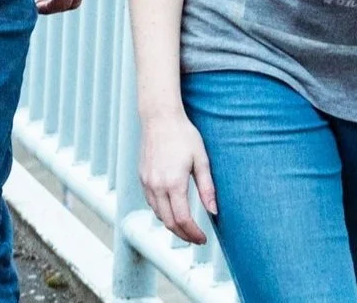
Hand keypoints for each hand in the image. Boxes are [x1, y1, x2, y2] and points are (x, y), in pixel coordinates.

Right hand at [138, 107, 216, 244]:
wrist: (159, 117)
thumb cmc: (183, 135)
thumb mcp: (201, 160)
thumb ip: (207, 188)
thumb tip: (214, 211)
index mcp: (173, 183)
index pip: (183, 219)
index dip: (194, 234)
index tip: (203, 239)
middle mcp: (156, 185)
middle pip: (169, 222)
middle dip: (183, 234)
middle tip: (197, 238)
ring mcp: (147, 181)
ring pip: (158, 214)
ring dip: (172, 224)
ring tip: (186, 227)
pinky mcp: (142, 176)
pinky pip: (151, 202)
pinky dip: (162, 211)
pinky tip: (172, 209)